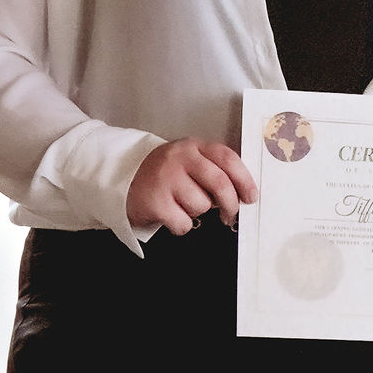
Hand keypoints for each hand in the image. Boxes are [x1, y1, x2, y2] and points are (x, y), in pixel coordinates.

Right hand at [126, 136, 254, 235]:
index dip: (245, 180)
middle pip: (220, 183)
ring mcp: (165, 180)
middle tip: (231, 215)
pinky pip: (183, 222)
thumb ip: (213, 169)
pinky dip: (182, 225)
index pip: (228, 159)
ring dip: (199, 212)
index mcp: (194, 146)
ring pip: (202, 206)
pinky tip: (171, 215)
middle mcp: (179, 159)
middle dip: (231, 204)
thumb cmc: (165, 173)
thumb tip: (242, 194)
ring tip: (184, 206)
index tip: (251, 196)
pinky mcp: (154, 202)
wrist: (120, 177)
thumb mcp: (189, 161)